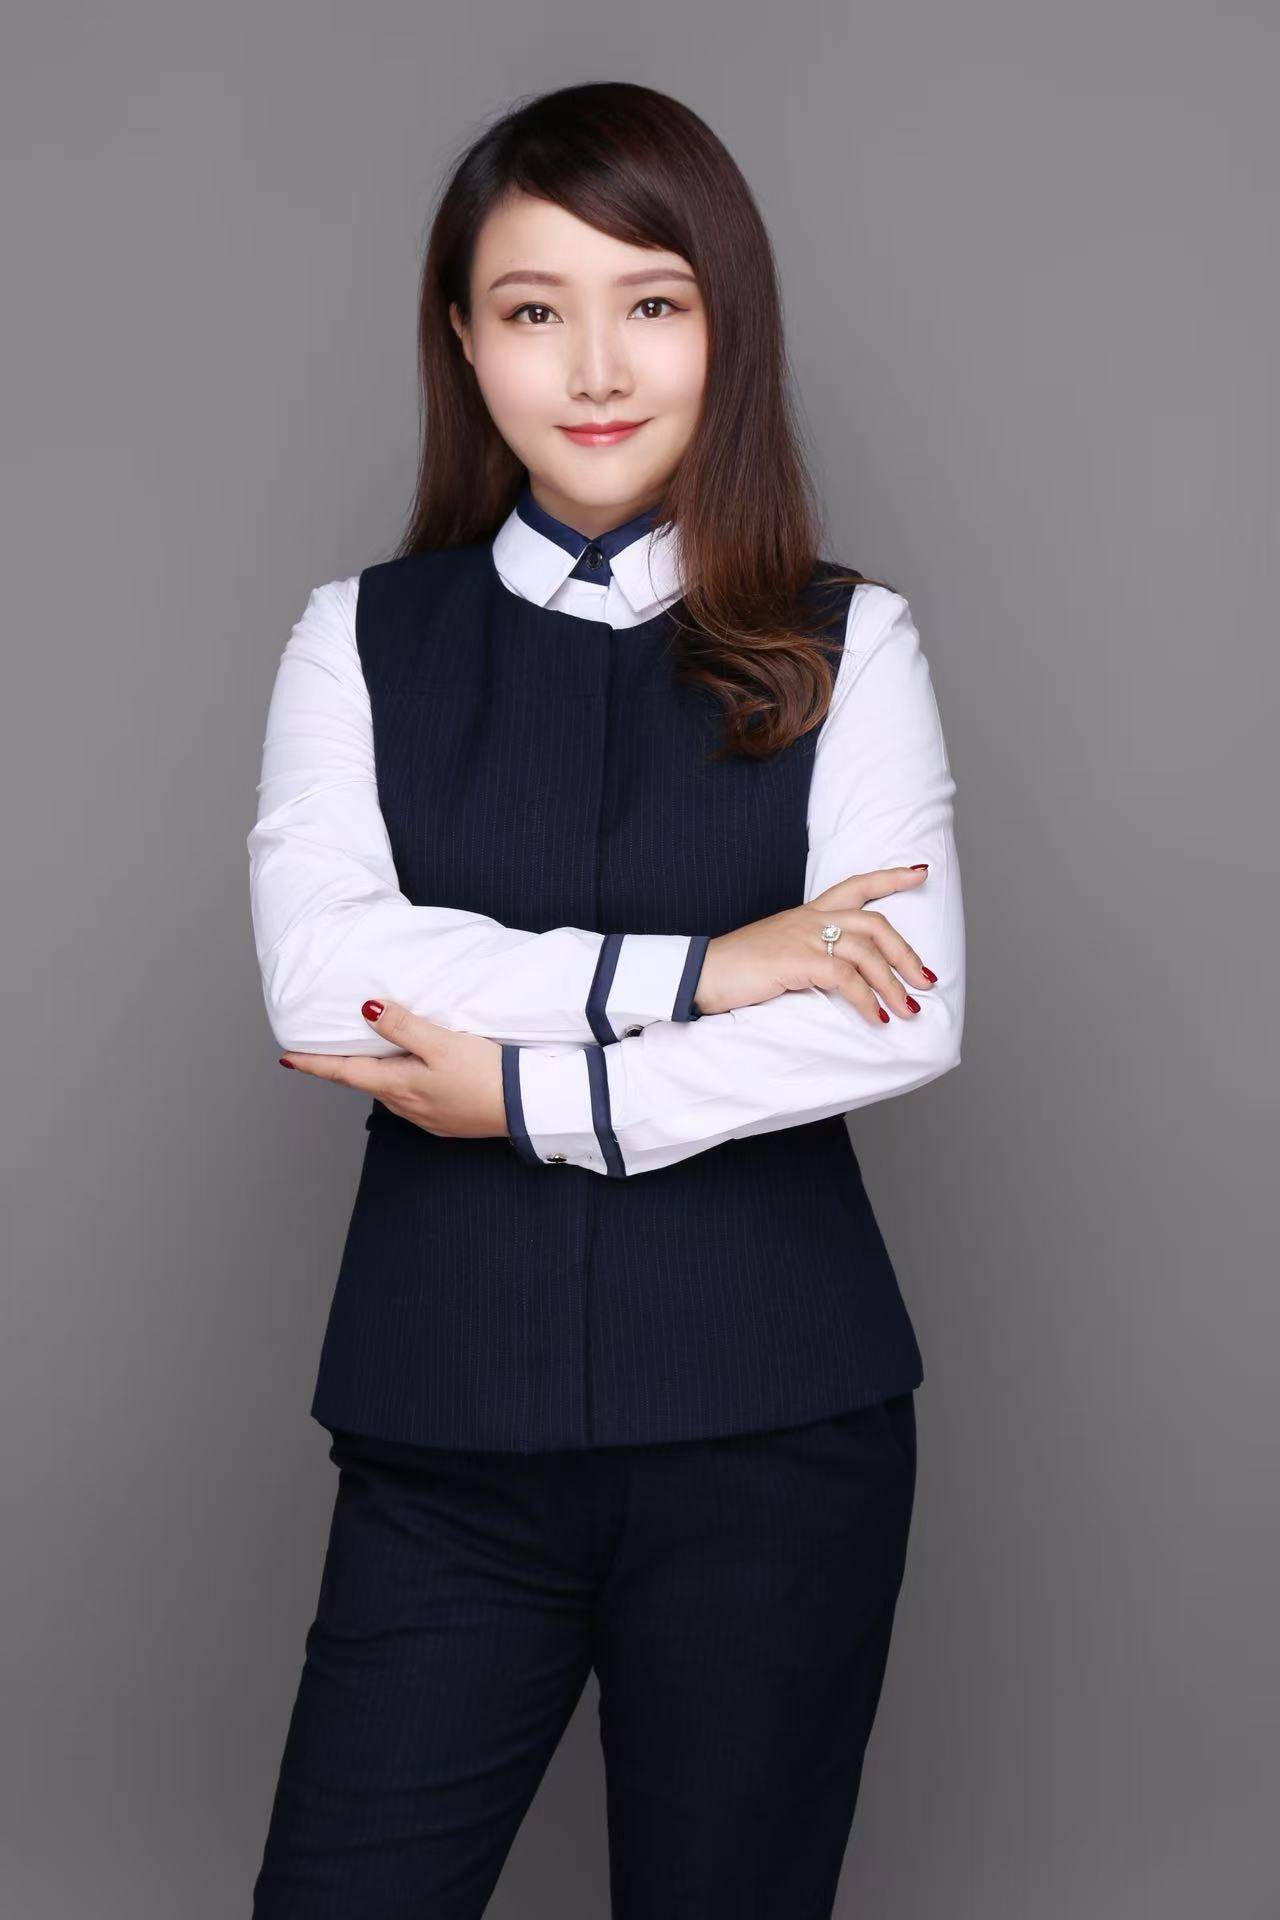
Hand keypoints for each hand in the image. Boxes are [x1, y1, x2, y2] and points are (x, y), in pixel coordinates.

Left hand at [279, 998, 507, 1137]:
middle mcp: (404, 1105)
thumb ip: (402, 1027)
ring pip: (388, 1089)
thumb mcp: (440, 1043)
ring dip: (375, 1072)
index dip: (314, 1064)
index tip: (287, 1059)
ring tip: (369, 1052)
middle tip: (327, 1048)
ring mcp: (425, 1116)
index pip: (343, 1072)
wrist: (523, 1109)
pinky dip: (401, 1081)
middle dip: (345, 1065)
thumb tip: (366, 1010)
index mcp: (397, 1085)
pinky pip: (412, 1097)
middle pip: (365, 1081)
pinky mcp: (445, 1119)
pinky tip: (414, 1070)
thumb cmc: (484, 1075)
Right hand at [693, 866, 938, 1026]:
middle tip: (927, 979)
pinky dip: (867, 1000)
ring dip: (893, 983)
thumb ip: (808, 957)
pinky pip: (846, 978)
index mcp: (806, 913)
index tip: (919, 873)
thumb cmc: (735, 970)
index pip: (855, 885)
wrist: (700, 973)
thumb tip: (839, 981)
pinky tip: (876, 1017)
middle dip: (906, 952)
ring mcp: (804, 937)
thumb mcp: (778, 953)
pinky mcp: (798, 960)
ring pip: (867, 952)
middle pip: (875, 923)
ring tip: (908, 1009)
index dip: (889, 878)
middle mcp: (810, 919)